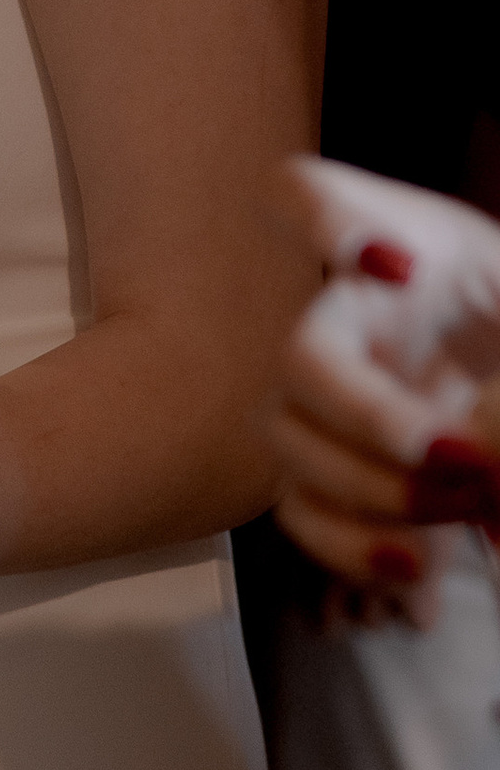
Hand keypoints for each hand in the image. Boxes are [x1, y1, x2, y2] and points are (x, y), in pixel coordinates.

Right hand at [273, 157, 499, 595]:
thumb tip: (478, 454)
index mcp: (414, 250)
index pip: (307, 196)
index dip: (322, 220)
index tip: (391, 262)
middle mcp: (350, 317)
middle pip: (302, 356)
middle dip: (370, 417)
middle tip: (464, 459)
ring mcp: (331, 398)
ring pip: (291, 444)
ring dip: (369, 492)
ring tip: (457, 517)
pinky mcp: (333, 472)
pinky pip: (304, 513)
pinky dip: (353, 551)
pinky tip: (416, 573)